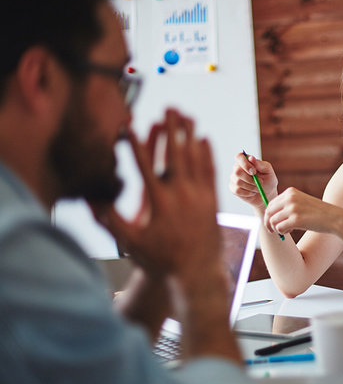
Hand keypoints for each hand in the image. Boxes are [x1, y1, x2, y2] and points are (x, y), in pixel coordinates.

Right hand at [92, 109, 221, 281]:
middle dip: (172, 129)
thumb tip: (89, 200)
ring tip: (186, 116)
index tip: (130, 124)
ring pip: (196, 159)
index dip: (137, 143)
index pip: (145, 165)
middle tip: (169, 108)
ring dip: (190, 135)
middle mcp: (182, 196)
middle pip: (176, 154)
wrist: (196, 275)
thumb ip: (109, 220)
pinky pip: (210, 171)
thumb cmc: (161, 261)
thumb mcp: (131, 243)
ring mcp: (200, 197)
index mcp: (160, 203)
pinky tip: (204, 139)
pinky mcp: (212, 202)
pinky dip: (207, 154)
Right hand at [229, 152, 277, 209]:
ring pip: (238, 182)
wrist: (267, 193)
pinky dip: (247, 193)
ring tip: (257, 188)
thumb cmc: (268, 180)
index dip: (245, 164)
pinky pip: (237, 190)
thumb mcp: (268, 170)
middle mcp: (238, 168)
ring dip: (251, 186)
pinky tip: (252, 192)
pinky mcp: (233, 188)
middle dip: (250, 179)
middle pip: (237, 171)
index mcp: (246, 161)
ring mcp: (234, 178)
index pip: (239, 157)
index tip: (254, 172)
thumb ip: (260, 164)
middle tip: (260, 182)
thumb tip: (251, 158)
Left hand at [264, 187, 342, 235]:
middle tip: (272, 230)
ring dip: (276, 228)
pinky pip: (279, 228)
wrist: (333, 217)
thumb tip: (269, 215)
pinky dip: (282, 232)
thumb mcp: (301, 202)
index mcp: (290, 192)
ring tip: (286, 230)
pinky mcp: (296, 220)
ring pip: (272, 221)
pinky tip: (290, 231)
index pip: (270, 203)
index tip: (272, 222)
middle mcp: (290, 198)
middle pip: (269, 212)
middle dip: (268, 223)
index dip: (269, 215)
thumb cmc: (316, 212)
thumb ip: (287, 205)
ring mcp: (293, 208)